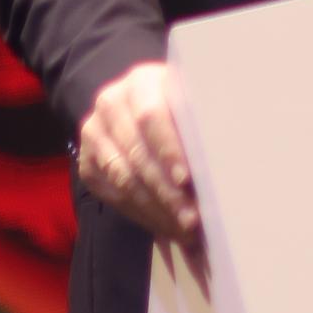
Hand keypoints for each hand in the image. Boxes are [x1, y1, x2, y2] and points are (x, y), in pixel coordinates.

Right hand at [75, 60, 199, 249]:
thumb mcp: (191, 104)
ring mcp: (94, 132)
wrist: (141, 107)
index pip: (151, 115)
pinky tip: (164, 226)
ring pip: (123, 177)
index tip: (187, 179)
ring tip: (183, 230)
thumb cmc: (180, 108)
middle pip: (136, 151)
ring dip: (155, 208)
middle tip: (191, 219)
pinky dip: (141, 213)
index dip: (168, 149)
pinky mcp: (86, 161)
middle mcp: (110, 102)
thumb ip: (201, 125)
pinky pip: (112, 194)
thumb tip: (226, 161)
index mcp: (141, 81)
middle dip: (166, 190)